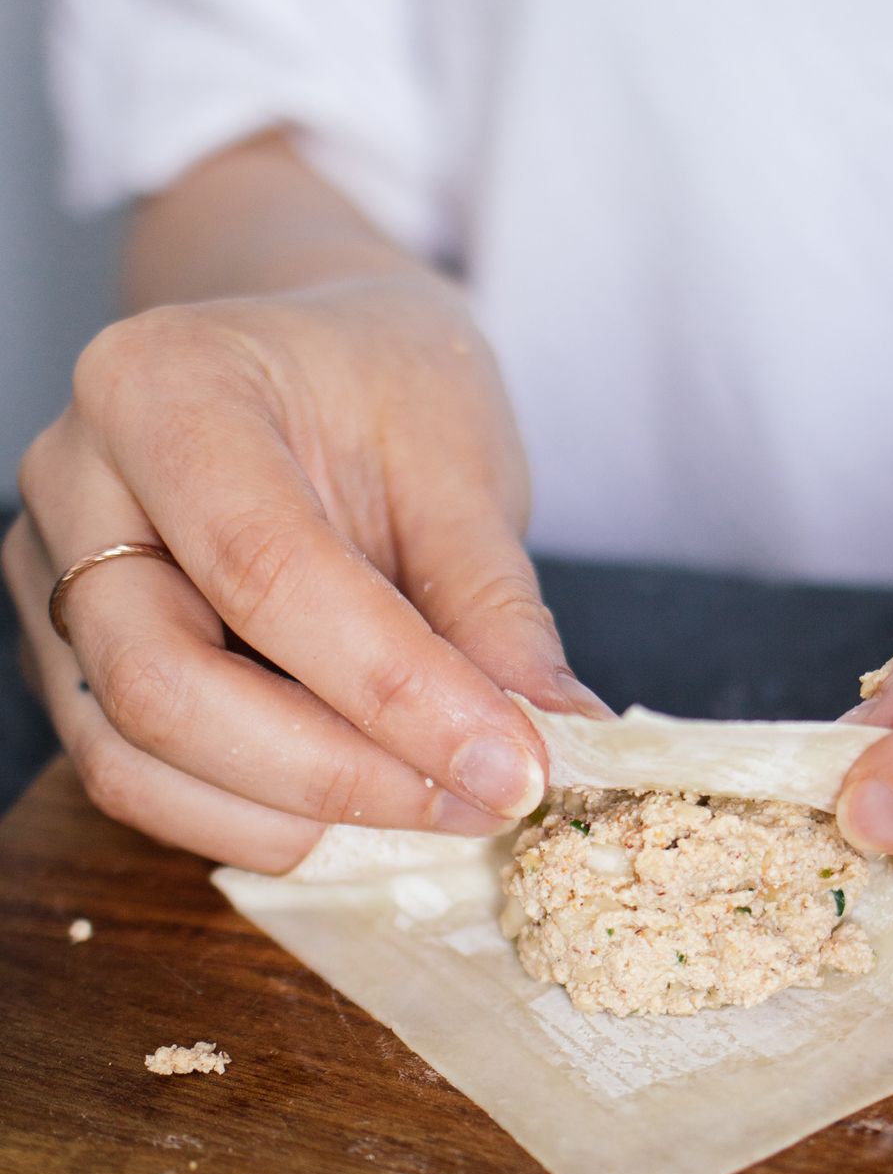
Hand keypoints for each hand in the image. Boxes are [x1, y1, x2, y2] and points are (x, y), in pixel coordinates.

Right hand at [5, 134, 589, 871]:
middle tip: (483, 806)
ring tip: (439, 817)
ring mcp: (49, 574)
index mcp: (161, 386)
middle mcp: (73, 481)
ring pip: (131, 756)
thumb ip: (496, 605)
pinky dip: (255, 820)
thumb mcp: (463, 463)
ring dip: (295, 820)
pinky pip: (136, 774)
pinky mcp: (67, 655)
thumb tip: (560, 737)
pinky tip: (370, 814)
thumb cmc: (383, 386)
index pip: (266, 569)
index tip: (516, 766)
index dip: (397, 692)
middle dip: (337, 776)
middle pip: (164, 683)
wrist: (306, 353)